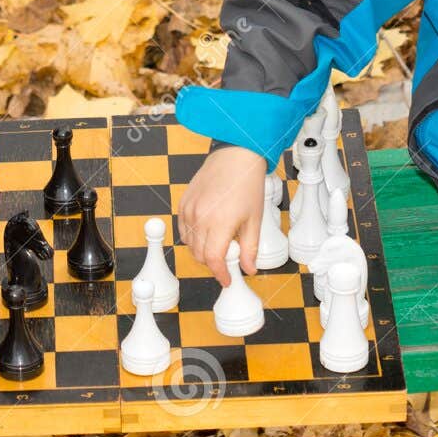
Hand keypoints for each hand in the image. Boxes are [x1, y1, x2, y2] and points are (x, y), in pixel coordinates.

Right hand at [177, 144, 266, 285]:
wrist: (234, 157)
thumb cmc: (247, 184)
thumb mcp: (254, 219)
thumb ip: (250, 248)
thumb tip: (248, 269)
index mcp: (220, 222)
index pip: (213, 259)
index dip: (220, 274)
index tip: (227, 279)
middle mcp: (200, 216)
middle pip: (200, 255)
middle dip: (213, 263)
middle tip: (228, 258)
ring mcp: (189, 209)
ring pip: (190, 244)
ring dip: (202, 250)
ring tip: (219, 241)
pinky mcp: (183, 202)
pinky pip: (183, 229)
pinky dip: (193, 236)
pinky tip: (207, 231)